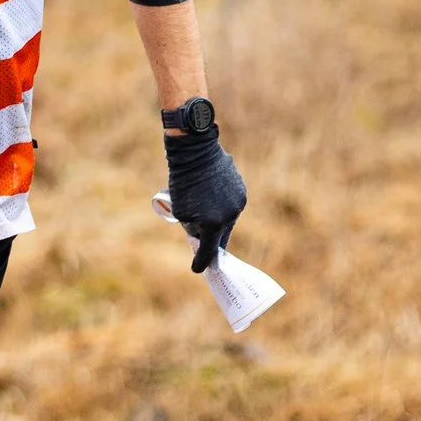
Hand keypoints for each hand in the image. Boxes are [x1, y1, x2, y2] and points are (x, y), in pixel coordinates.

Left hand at [163, 131, 245, 273]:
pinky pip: (231, 203)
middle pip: (221, 235)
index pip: (209, 250)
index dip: (202, 261)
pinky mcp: (241, 188)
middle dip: (210, 240)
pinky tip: (211, 196)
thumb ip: (192, 225)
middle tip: (202, 245)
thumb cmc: (182, 181)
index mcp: (214, 224)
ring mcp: (239, 201)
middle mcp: (231, 215)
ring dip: (216, 219)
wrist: (195, 151)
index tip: (198, 269)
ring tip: (204, 211)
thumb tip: (201, 232)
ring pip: (227, 218)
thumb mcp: (180, 209)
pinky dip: (221, 204)